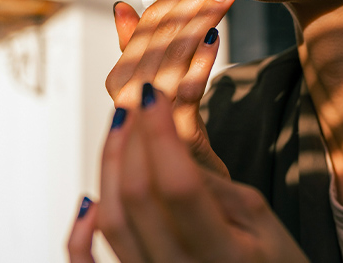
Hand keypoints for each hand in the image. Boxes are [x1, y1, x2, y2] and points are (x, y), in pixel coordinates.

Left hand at [67, 86, 310, 262]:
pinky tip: (89, 199)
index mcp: (223, 255)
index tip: (154, 96)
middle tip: (136, 100)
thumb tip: (167, 146)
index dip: (160, 134)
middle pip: (137, 198)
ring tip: (120, 128)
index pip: (178, 185)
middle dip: (132, 139)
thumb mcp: (261, 218)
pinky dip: (81, 232)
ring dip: (109, 167)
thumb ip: (213, 185)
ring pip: (111, 222)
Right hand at [106, 0, 236, 176]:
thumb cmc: (180, 146)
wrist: (196, 207)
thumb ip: (141, 53)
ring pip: (168, 63)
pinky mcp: (177, 146)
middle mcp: (130, 104)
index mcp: (125, 86)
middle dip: (191, 0)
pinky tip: (215, 39)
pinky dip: (197, 65)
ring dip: (198, 21)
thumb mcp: (162, 94)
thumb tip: (123, 6)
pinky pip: (185, 99)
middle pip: (156, 41)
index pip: (147, 29)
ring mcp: (150, 127)